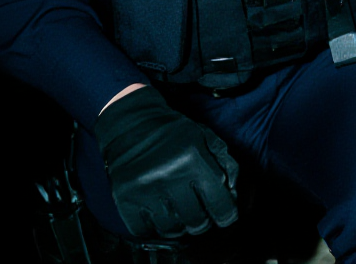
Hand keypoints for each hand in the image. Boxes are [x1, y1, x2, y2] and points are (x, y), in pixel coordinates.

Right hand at [92, 85, 237, 239]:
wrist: (131, 123)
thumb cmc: (173, 133)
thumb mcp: (206, 137)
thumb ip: (226, 163)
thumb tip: (232, 194)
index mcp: (193, 159)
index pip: (220, 204)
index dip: (227, 215)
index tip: (225, 216)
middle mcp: (169, 175)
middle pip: (196, 222)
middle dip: (202, 220)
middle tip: (199, 212)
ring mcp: (144, 189)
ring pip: (171, 230)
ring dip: (179, 226)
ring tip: (179, 212)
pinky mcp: (123, 199)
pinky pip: (144, 232)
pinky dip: (154, 229)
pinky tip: (159, 215)